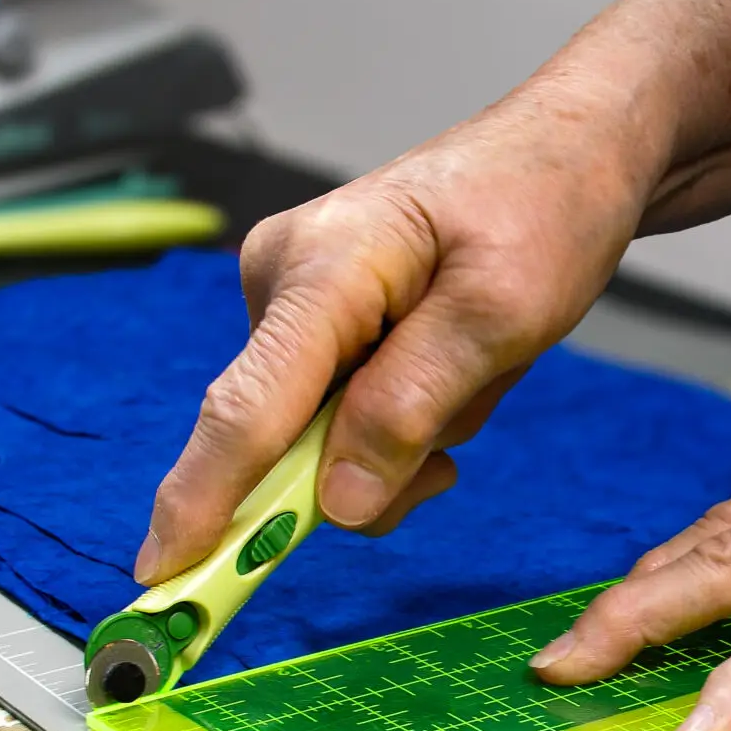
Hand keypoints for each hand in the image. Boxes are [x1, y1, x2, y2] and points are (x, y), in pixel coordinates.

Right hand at [133, 93, 656, 582]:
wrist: (569, 154)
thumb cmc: (543, 209)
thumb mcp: (501, 315)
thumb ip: (410, 407)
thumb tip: (333, 500)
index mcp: (321, 267)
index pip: (245, 407)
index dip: (201, 501)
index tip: (160, 577)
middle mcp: (283, 282)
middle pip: (279, 440)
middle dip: (364, 471)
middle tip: (447, 459)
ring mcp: (295, 305)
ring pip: (319, 442)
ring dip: (400, 445)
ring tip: (471, 381)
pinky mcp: (318, 327)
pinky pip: (341, 419)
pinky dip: (401, 426)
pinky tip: (451, 379)